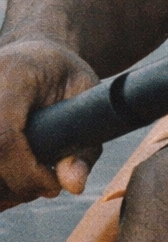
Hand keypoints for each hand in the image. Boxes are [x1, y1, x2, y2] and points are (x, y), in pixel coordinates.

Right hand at [0, 39, 100, 209]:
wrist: (33, 53)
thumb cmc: (63, 74)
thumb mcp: (87, 95)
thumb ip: (85, 141)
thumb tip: (73, 184)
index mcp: (13, 77)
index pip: (4, 137)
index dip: (26, 173)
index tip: (53, 185)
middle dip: (17, 186)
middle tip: (46, 184)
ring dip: (5, 189)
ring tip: (30, 179)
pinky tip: (12, 178)